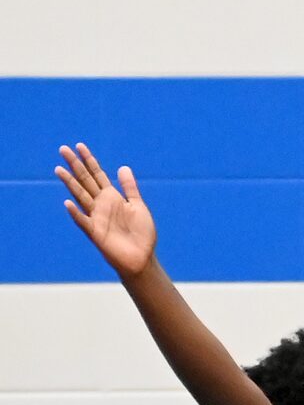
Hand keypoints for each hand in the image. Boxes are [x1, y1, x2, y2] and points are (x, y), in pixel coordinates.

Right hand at [55, 143, 155, 277]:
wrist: (142, 259)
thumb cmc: (141, 234)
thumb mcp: (138, 206)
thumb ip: (129, 188)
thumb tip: (123, 167)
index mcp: (112, 197)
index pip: (97, 175)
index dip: (89, 160)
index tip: (79, 145)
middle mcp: (101, 205)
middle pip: (85, 181)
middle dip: (75, 165)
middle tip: (62, 149)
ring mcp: (96, 218)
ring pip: (80, 196)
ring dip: (70, 183)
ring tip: (59, 169)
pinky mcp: (96, 233)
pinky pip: (84, 221)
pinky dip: (76, 213)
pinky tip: (68, 203)